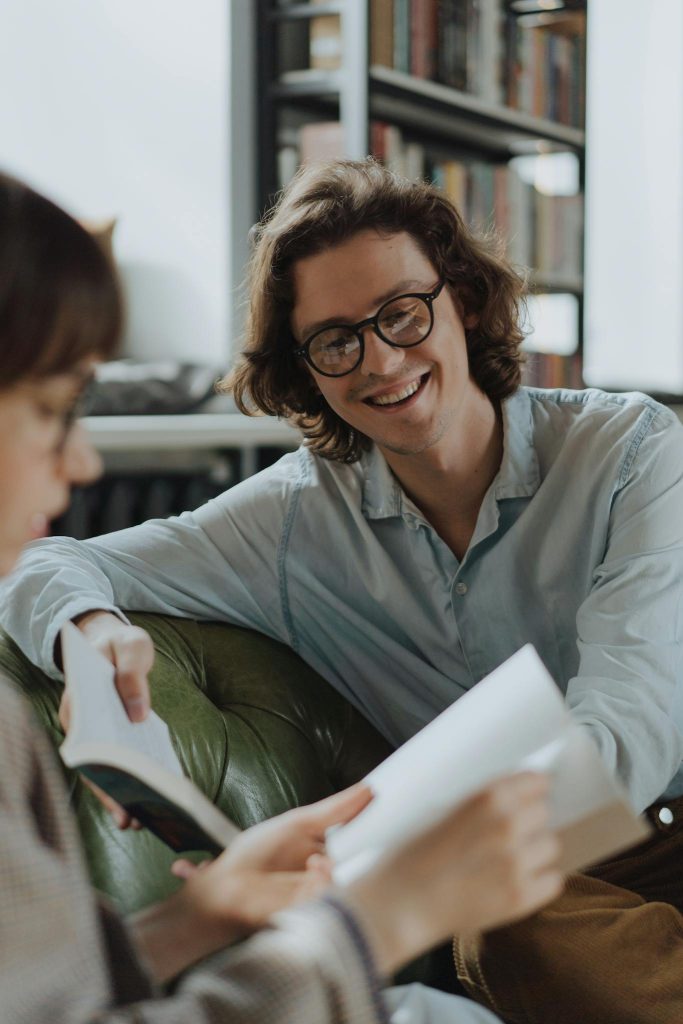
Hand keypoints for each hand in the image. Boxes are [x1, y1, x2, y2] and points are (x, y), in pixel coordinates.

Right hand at [59, 610, 154, 828]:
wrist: (117, 643)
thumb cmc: (120, 644)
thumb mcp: (131, 646)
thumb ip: (132, 673)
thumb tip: (139, 714)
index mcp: (78, 700)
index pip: (83, 739)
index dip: (98, 766)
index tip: (115, 787)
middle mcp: (81, 722)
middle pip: (93, 762)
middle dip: (110, 793)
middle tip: (130, 819)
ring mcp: (96, 733)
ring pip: (103, 768)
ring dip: (119, 795)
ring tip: (141, 821)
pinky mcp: (112, 736)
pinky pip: (119, 761)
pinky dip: (132, 779)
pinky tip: (151, 797)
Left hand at [132, 783, 372, 983]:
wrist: (224, 886)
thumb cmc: (255, 854)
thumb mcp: (298, 823)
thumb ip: (334, 810)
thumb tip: (367, 788)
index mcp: (327, 852)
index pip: (361, 843)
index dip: (376, 831)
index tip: (393, 812)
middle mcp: (328, 874)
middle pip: (361, 865)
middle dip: (367, 854)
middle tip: (372, 840)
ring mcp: (321, 894)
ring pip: (348, 883)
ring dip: (336, 871)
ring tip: (319, 860)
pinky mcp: (312, 912)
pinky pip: (331, 898)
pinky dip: (325, 882)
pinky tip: (316, 869)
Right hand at [344, 772, 562, 974]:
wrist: (397, 906)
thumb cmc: (409, 855)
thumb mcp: (440, 809)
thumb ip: (480, 801)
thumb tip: (512, 795)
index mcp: (486, 798)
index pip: (535, 781)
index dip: (530, 788)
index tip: (527, 795)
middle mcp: (506, 827)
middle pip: (544, 812)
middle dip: (529, 819)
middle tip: (508, 831)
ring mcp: (516, 864)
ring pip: (551, 845)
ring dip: (534, 849)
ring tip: (509, 858)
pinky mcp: (520, 899)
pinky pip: (552, 881)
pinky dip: (538, 880)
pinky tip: (514, 881)